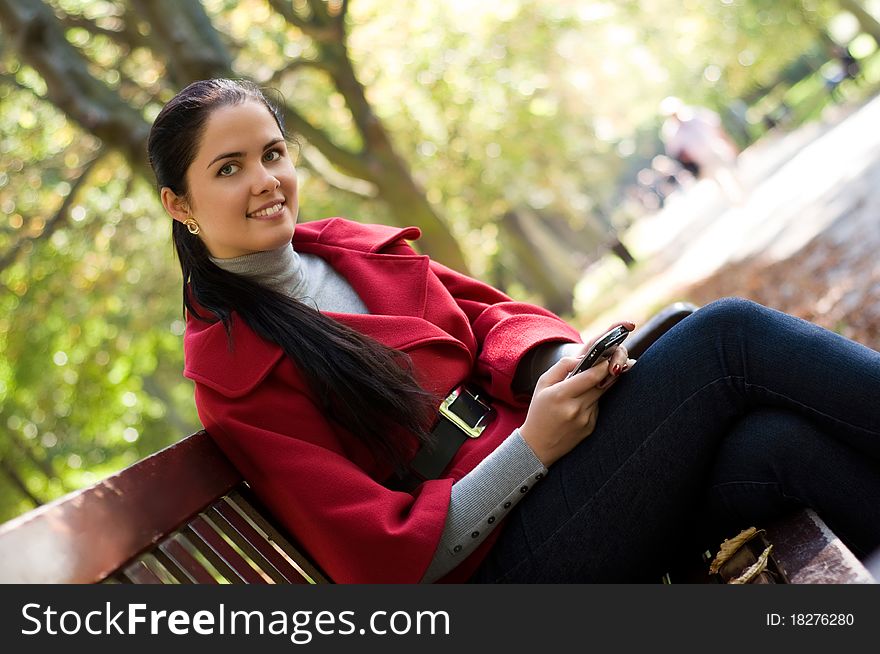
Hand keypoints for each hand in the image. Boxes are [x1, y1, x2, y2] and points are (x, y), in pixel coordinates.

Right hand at [518, 321, 635, 466]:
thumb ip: (561, 367)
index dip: (603, 364)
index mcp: (560, 395)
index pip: (591, 376)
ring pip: (601, 394)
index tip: (606, 357)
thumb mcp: (542, 385)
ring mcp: (585, 419)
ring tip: (590, 381)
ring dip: (600, 385)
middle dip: (606, 371)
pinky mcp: (591, 427)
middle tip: (608, 362)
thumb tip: (582, 357)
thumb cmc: (538, 411)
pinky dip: (593, 401)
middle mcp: (575, 408)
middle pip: (601, 383)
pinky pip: (597, 407)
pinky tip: (580, 404)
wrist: (538, 446)